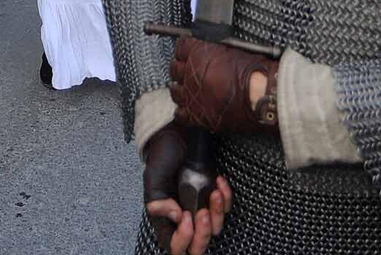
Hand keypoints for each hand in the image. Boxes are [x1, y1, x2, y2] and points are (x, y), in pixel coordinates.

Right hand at [143, 124, 233, 254]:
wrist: (175, 136)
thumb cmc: (162, 158)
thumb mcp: (153, 180)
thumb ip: (158, 202)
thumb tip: (176, 217)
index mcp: (165, 221)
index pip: (175, 247)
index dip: (182, 239)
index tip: (185, 216)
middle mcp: (184, 220)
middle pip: (198, 247)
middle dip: (203, 233)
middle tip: (202, 213)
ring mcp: (201, 209)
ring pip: (216, 229)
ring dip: (217, 212)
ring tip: (213, 193)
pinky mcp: (214, 197)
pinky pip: (227, 207)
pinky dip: (226, 196)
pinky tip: (219, 181)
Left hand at [168, 37, 278, 135]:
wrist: (263, 97)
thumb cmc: (255, 73)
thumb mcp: (233, 50)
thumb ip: (214, 51)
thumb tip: (209, 52)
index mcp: (199, 53)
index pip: (181, 47)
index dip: (185, 50)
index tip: (188, 52)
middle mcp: (191, 74)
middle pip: (174, 69)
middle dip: (180, 69)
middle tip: (188, 71)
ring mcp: (192, 96)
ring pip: (174, 91)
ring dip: (180, 89)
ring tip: (188, 90)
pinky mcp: (197, 116)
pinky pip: (180, 114)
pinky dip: (183, 111)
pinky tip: (190, 109)